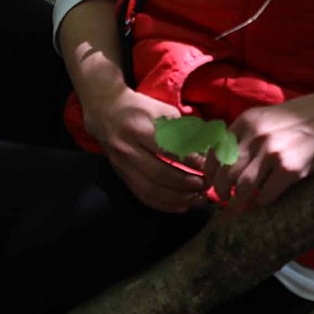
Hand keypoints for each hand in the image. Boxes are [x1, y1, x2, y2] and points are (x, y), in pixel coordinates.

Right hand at [86, 88, 205, 212]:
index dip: (190, 161)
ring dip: (178, 198)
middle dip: (186, 183)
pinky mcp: (121, 176)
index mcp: (138, 128)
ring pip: (151, 190)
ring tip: (198, 198)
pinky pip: (143, 196)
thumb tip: (207, 150)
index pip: (167, 149)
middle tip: (205, 185)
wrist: (105, 112)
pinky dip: (164, 204)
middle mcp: (127, 149)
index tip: (208, 166)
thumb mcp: (162, 110)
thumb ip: (183, 130)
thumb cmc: (139, 108)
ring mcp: (122, 166)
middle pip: (159, 174)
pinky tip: (182, 205)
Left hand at [202, 90, 313, 211]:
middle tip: (224, 198)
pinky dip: (262, 202)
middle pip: (225, 173)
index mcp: (246, 122)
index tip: (211, 183)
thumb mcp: (267, 116)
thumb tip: (227, 158)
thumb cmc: (304, 116)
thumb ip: (247, 133)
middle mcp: (255, 136)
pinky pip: (266, 195)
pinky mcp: (290, 169)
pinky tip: (265, 200)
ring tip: (241, 203)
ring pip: (242, 187)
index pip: (215, 152)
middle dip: (221, 191)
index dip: (210, 172)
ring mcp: (272, 153)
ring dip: (239, 200)